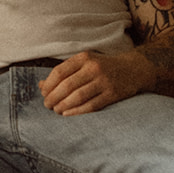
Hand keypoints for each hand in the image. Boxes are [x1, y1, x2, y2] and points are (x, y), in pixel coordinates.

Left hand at [40, 49, 155, 115]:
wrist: (133, 69)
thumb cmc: (103, 67)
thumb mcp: (84, 63)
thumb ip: (64, 72)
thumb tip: (40, 86)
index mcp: (84, 57)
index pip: (60, 72)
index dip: (48, 85)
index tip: (43, 94)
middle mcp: (94, 68)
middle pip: (67, 85)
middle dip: (53, 97)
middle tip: (47, 105)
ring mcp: (104, 81)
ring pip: (78, 96)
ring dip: (63, 106)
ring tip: (56, 110)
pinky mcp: (113, 94)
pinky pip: (91, 105)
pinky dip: (77, 111)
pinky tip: (68, 114)